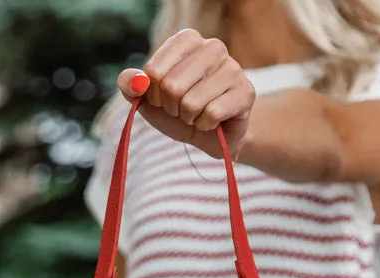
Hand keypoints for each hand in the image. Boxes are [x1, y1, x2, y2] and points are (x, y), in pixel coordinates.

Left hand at [118, 29, 255, 158]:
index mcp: (187, 40)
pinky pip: (211, 114)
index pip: (154, 71)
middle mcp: (212, 47)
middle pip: (172, 86)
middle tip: (183, 110)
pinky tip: (213, 121)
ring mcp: (232, 68)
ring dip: (190, 118)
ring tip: (198, 115)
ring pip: (192, 102)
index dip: (154, 95)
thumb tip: (133, 81)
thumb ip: (133, 86)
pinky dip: (205, 125)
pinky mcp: (246, 92)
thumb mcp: (151, 100)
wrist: (212, 136)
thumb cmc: (181, 112)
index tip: (165, 99)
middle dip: (172, 108)